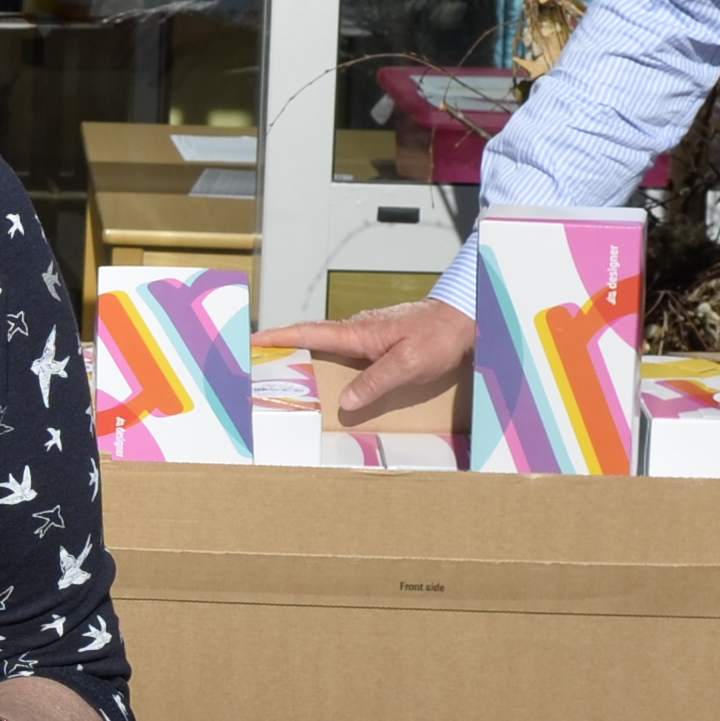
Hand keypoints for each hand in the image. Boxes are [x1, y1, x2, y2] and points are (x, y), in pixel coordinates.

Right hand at [272, 297, 472, 427]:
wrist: (466, 318)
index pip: (310, 332)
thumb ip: (374, 382)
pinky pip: (347, 350)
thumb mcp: (407, 365)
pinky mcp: (381, 339)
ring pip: (330, 344)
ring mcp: (370, 333)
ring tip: (288, 370)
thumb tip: (344, 402)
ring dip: (307, 353)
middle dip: (284, 346)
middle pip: (313, 337)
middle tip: (260, 361)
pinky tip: (331, 372)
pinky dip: (330, 357)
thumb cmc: (439, 338)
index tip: (253, 339)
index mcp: (359, 333)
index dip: (279, 336)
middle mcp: (359, 329)